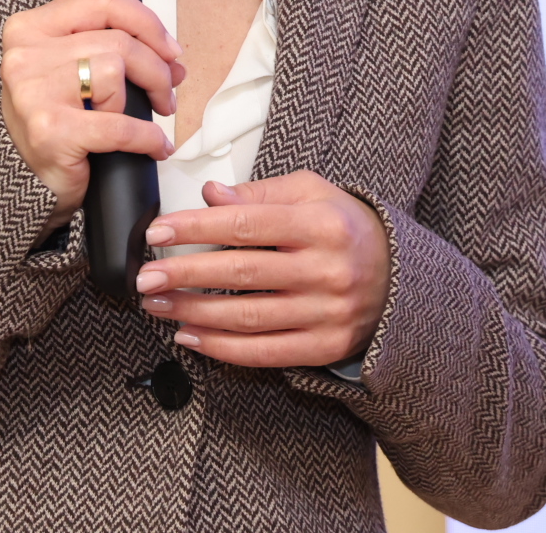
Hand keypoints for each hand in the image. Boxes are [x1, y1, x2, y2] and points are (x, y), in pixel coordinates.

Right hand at [0, 0, 184, 223]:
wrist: (20, 178)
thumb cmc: (50, 120)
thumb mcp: (72, 71)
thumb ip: (115, 53)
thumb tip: (173, 60)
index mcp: (30, 28)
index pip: (100, 0)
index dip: (145, 21)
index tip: (168, 48)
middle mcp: (26, 55)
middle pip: (117, 40)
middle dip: (156, 68)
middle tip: (166, 93)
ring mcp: (35, 91)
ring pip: (115, 70)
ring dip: (146, 98)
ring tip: (151, 118)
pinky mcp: (50, 130)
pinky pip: (119, 125)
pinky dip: (146, 137)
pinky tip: (154, 146)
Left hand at [132, 171, 389, 368]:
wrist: (400, 278)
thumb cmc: (345, 228)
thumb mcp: (313, 193)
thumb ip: (260, 192)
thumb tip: (210, 193)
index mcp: (322, 225)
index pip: (245, 224)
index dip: (195, 228)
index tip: (157, 232)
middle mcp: (327, 271)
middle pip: (242, 273)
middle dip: (185, 274)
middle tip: (145, 275)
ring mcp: (328, 314)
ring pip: (247, 317)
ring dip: (193, 313)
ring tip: (157, 304)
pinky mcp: (325, 347)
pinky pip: (265, 353)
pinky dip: (222, 348)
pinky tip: (190, 336)